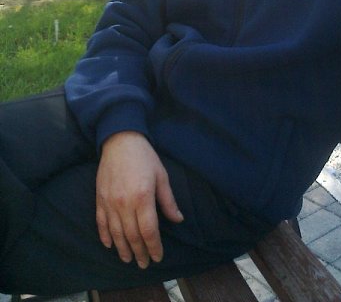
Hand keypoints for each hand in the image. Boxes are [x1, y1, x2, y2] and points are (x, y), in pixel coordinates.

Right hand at [96, 131, 183, 268]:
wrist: (120, 140)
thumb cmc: (144, 157)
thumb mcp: (161, 176)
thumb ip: (168, 200)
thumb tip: (178, 219)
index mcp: (143, 197)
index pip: (149, 230)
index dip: (154, 246)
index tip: (158, 257)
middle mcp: (125, 203)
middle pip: (132, 235)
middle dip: (140, 252)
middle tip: (144, 263)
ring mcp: (110, 202)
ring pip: (116, 233)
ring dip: (123, 249)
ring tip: (128, 259)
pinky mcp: (100, 198)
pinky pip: (101, 222)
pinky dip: (105, 236)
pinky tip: (110, 245)